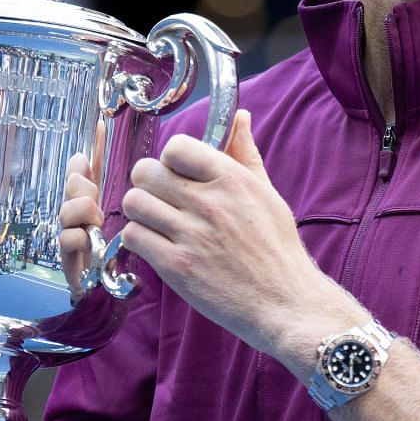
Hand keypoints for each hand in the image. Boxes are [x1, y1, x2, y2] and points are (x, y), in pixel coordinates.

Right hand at [58, 121, 108, 297]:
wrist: (98, 292)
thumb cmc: (106, 253)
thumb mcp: (108, 216)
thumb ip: (98, 188)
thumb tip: (84, 155)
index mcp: (89, 200)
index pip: (88, 169)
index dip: (93, 148)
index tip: (101, 125)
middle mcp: (74, 212)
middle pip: (74, 184)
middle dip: (85, 188)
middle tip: (96, 206)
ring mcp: (68, 231)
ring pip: (69, 208)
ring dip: (84, 214)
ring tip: (93, 226)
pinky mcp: (64, 256)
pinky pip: (67, 237)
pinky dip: (78, 238)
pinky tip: (86, 244)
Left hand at [121, 110, 359, 364]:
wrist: (285, 302)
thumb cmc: (277, 249)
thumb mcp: (266, 194)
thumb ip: (245, 154)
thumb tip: (240, 117)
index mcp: (232, 179)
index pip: (176, 147)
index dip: (171, 161)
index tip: (179, 176)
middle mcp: (210, 202)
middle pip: (146, 172)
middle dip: (149, 185)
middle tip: (162, 201)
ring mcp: (191, 234)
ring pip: (134, 203)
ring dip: (141, 212)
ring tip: (157, 224)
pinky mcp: (177, 266)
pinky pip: (133, 236)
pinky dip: (139, 240)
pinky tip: (156, 246)